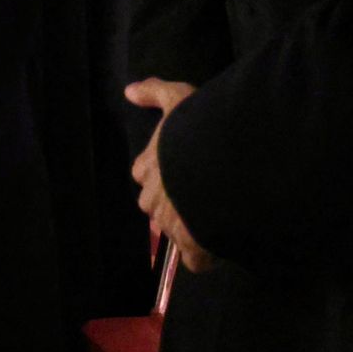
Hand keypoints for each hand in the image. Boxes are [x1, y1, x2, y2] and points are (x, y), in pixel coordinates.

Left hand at [125, 78, 214, 272]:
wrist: (222, 166)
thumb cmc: (197, 130)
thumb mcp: (178, 98)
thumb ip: (154, 92)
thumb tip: (129, 91)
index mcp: (146, 168)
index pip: (145, 175)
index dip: (163, 175)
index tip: (183, 170)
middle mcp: (152, 199)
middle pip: (156, 206)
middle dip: (174, 204)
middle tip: (204, 195)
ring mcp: (171, 225)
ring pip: (175, 231)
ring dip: (193, 228)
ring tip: (221, 217)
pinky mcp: (192, 247)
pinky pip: (196, 260)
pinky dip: (207, 256)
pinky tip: (223, 244)